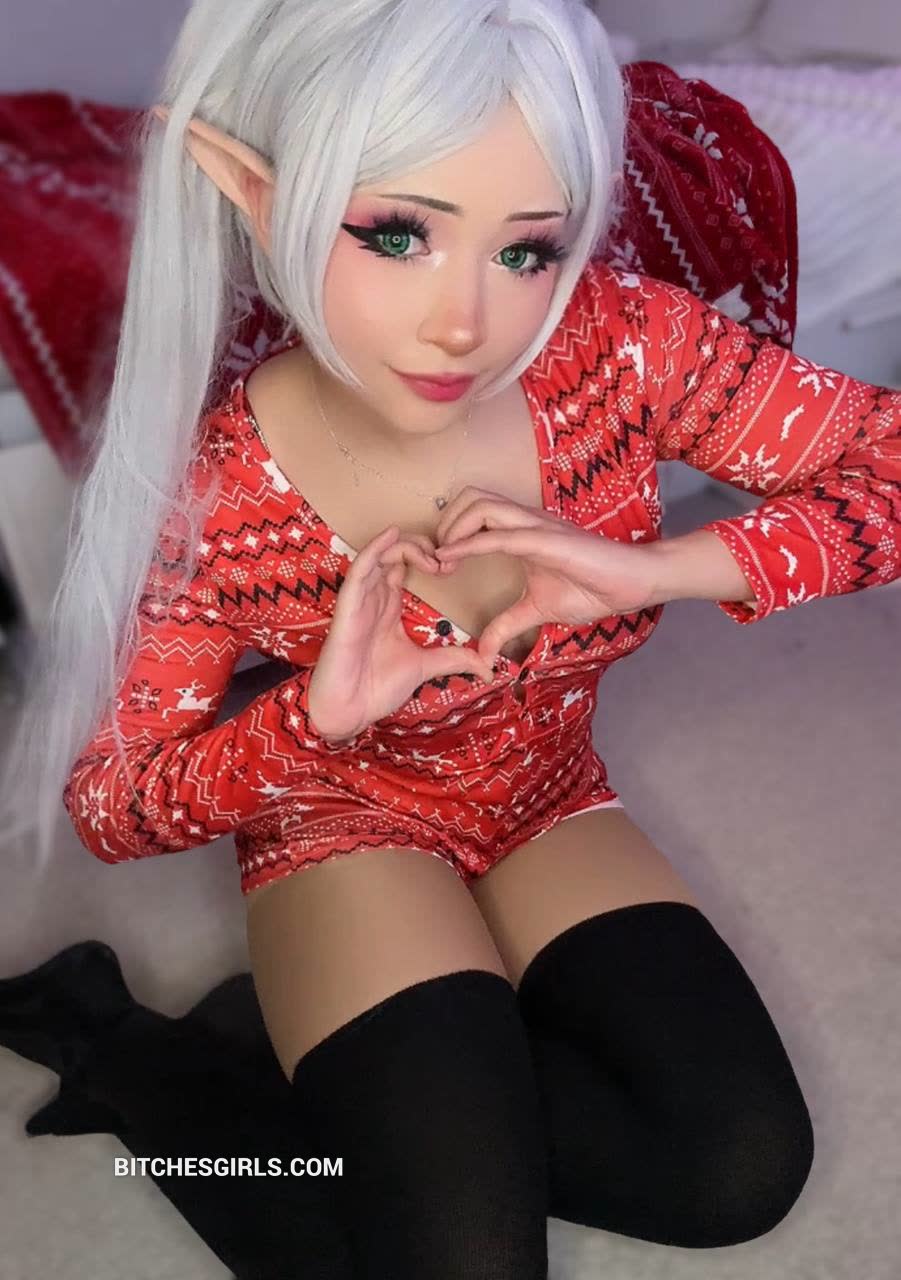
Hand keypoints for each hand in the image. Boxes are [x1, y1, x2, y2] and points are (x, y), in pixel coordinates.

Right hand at [307, 525, 496, 740]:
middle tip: (446, 557)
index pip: (404, 566)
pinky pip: (359, 570)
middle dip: (421, 546)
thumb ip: (454, 659)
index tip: (452, 564)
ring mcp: (360, 600)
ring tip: (431, 551)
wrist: (349, 711)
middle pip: (393, 554)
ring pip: (380, 555)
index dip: (427, 556)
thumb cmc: (376, 688)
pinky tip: (392, 534)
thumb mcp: (425, 667)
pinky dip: (374, 550)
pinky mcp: (348, 607)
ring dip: (406, 547)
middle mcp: (373, 598)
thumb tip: (487, 665)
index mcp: (388, 607)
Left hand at [433, 486, 658, 667]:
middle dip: (444, 523)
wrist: (632, 583)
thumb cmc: (592, 588)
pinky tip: (452, 558)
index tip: (438, 565)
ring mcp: (534, 526)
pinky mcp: (545, 540)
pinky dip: (469, 544)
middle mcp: (523, 521)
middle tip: (438, 559)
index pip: (473, 512)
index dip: (448, 532)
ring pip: (480, 505)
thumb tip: (484, 654)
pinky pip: (499, 536)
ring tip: (444, 559)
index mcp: (519, 532)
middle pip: (469, 497)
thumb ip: (507, 626)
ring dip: (452, 529)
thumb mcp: (537, 611)